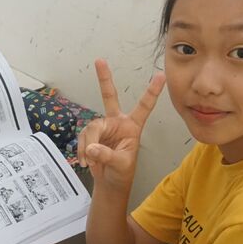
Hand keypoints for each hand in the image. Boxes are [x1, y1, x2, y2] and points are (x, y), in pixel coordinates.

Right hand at [77, 59, 164, 188]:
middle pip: (109, 96)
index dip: (152, 92)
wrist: (110, 183)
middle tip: (99, 61)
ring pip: (91, 127)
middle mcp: (117, 122)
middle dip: (104, 79)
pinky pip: (83, 137)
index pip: (144, 106)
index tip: (161, 76)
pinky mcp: (91, 135)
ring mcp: (103, 128)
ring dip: (88, 145)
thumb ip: (107, 155)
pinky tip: (86, 161)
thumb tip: (91, 147)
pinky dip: (82, 150)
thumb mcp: (121, 164)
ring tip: (90, 162)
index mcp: (132, 127)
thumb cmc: (122, 173)